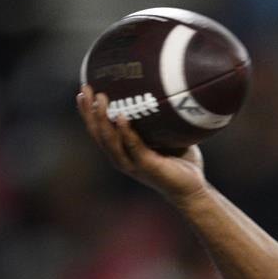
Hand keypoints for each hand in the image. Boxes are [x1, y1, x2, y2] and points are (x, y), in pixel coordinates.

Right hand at [76, 85, 207, 204]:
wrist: (193, 189)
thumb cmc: (180, 162)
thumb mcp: (165, 136)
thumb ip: (158, 119)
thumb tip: (163, 90)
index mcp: (122, 151)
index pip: (99, 130)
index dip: (88, 112)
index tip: (84, 90)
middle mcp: (122, 158)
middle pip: (97, 134)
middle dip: (89, 111)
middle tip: (86, 89)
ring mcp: (132, 164)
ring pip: (109, 141)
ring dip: (102, 119)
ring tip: (100, 99)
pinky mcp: (146, 167)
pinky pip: (133, 147)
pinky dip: (125, 132)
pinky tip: (121, 117)